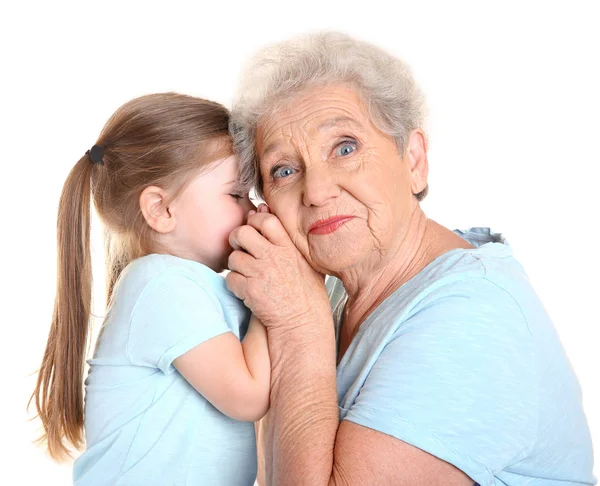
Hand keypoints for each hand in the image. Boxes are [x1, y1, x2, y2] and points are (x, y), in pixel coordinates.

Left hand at [226, 205, 328, 329]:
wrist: (303, 322)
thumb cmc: (306, 293)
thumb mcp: (305, 261)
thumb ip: (284, 236)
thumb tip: (262, 209)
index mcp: (289, 247)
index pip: (266, 220)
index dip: (255, 221)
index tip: (255, 229)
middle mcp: (274, 256)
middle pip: (242, 233)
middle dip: (237, 240)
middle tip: (242, 249)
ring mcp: (261, 273)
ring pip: (233, 257)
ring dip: (236, 266)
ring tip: (247, 274)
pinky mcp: (250, 290)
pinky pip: (230, 278)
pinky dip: (235, 284)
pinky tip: (246, 289)